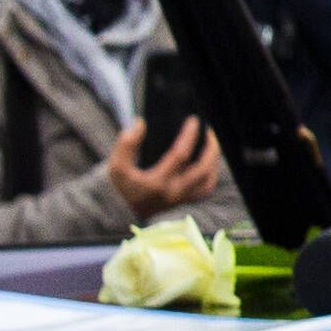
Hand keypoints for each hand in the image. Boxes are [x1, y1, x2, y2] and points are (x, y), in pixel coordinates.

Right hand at [103, 115, 226, 212]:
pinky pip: (205, 190)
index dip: (189, 136)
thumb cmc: (120, 185)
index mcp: (158, 183)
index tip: (193, 120)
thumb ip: (126, 144)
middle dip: (211, 148)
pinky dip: (210, 174)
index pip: (180, 155)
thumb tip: (140, 123)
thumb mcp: (116, 165)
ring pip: (208, 181)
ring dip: (214, 162)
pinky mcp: (183, 201)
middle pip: (203, 170)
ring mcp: (180, 199)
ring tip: (211, 144)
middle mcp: (173, 193)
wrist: (121, 211)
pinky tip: (208, 161)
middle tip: (209, 131)